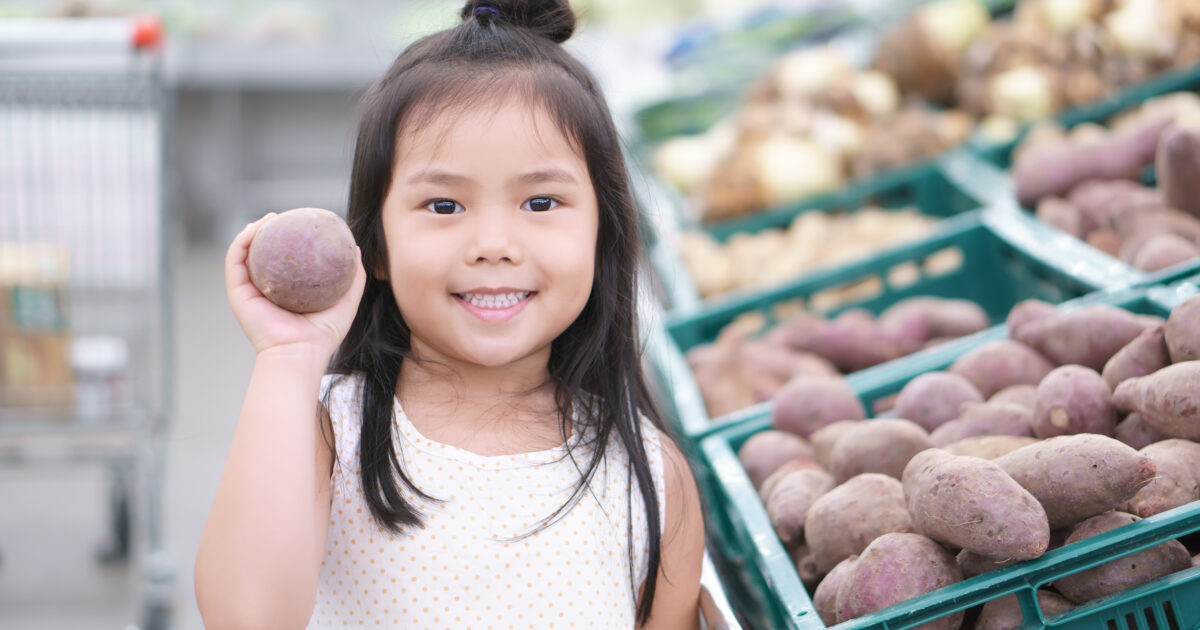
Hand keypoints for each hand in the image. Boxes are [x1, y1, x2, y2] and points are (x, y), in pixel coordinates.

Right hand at [225, 213, 366, 359]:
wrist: (300, 353)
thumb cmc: (323, 334)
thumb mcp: (346, 301)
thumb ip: (353, 277)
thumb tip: (354, 247)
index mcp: (284, 292)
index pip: (282, 260)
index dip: (288, 238)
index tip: (299, 222)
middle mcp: (264, 289)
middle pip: (261, 253)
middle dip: (268, 230)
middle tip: (283, 216)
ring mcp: (248, 290)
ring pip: (244, 252)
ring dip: (253, 229)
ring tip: (270, 217)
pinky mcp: (237, 292)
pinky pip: (235, 259)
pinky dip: (242, 240)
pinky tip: (257, 228)